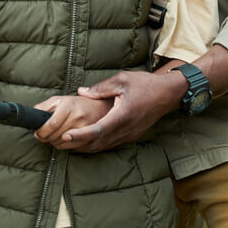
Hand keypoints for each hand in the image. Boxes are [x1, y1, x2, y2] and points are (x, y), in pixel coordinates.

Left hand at [33, 95, 111, 146]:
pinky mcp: (94, 142)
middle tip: (43, 136)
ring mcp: (88, 131)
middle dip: (46, 138)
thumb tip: (33, 114)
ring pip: (64, 146)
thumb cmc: (81, 103)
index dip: (41, 132)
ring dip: (56, 143)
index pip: (51, 124)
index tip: (37, 133)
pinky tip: (67, 139)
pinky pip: (74, 150)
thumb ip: (45, 106)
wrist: (106, 108)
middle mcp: (79, 119)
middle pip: (56, 137)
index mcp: (70, 107)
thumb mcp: (61, 99)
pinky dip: (67, 147)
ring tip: (55, 136)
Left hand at [59, 70, 186, 151]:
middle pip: (98, 143)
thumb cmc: (145, 84)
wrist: (168, 94)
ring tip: (68, 143)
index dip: (80, 135)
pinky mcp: (131, 135)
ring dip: (86, 146)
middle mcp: (126, 129)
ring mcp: (129, 135)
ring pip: (104, 146)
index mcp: (123, 115)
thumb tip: (81, 92)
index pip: (98, 130)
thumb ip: (100, 88)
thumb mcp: (122, 80)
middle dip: (78, 144)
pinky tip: (86, 140)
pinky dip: (97, 144)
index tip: (65, 136)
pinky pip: (111, 144)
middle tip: (59, 142)